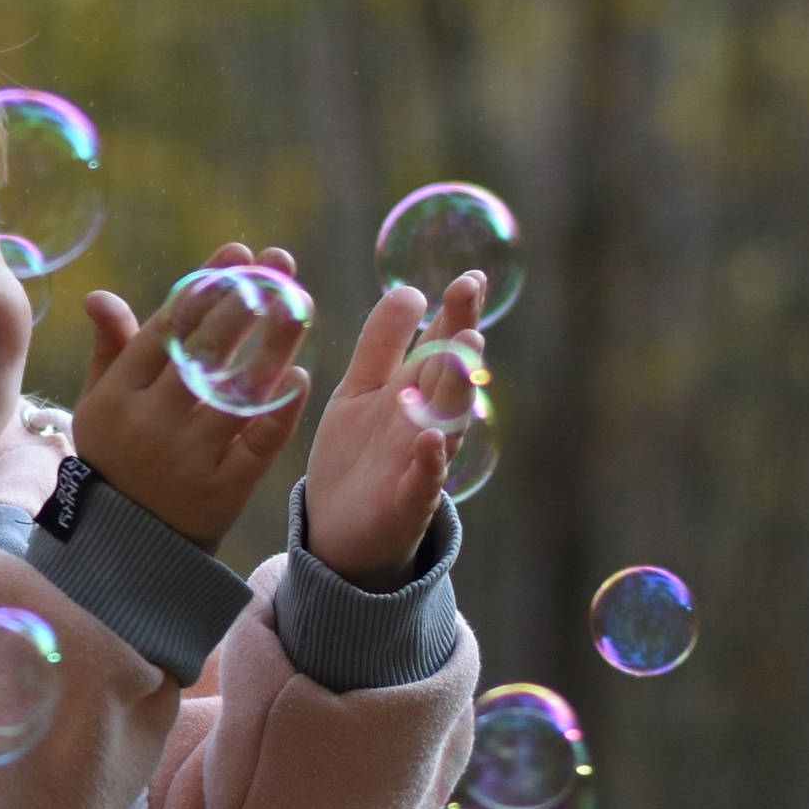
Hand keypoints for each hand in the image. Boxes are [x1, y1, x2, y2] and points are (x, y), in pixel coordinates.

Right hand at [68, 244, 310, 550]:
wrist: (127, 544)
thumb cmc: (117, 455)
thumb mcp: (99, 404)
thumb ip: (110, 348)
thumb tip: (99, 295)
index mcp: (118, 394)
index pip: (168, 328)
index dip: (206, 286)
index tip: (239, 252)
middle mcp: (151, 422)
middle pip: (204, 352)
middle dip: (245, 302)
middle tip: (281, 265)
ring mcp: (187, 458)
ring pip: (234, 393)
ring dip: (271, 347)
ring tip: (301, 305)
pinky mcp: (221, 491)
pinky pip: (255, 446)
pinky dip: (278, 414)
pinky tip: (300, 379)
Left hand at [302, 274, 483, 583]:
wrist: (339, 531)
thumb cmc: (357, 455)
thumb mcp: (360, 391)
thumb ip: (382, 345)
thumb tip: (410, 291)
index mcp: (415, 391)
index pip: (441, 345)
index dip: (455, 313)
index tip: (469, 278)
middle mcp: (426, 420)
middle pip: (450, 377)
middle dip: (460, 341)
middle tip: (469, 302)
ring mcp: (421, 461)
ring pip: (446, 421)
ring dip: (456, 389)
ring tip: (462, 352)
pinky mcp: (408, 501)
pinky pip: (425, 481)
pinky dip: (431, 463)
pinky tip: (431, 440)